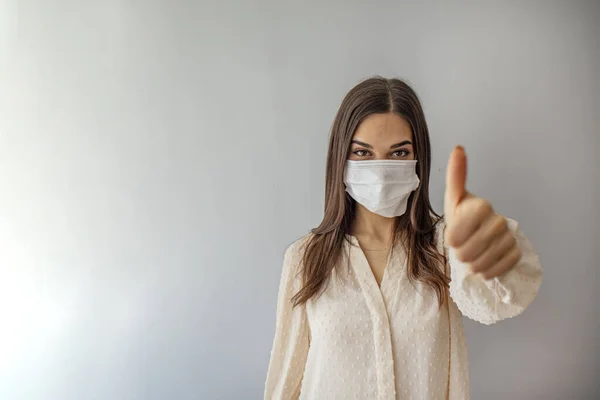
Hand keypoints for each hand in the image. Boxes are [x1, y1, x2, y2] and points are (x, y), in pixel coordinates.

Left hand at [443, 146, 520, 279]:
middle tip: (460, 251)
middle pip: (473, 248)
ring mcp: (509, 237)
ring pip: (485, 260)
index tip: (451, 239)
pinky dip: (489, 271)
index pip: (463, 226)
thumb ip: (456, 176)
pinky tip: (484, 265)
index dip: (455, 236)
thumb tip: (459, 148)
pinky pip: (500, 268)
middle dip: (462, 253)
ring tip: (470, 259)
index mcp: (481, 205)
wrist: (478, 236)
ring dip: (473, 264)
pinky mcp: (515, 253)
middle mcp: (498, 220)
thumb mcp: (453, 199)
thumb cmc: (462, 217)